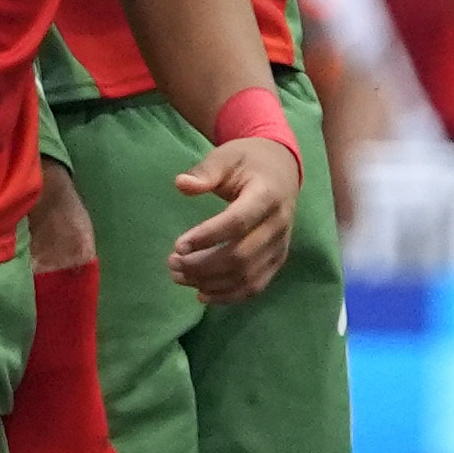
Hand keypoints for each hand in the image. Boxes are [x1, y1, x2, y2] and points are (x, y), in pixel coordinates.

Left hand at [168, 137, 297, 302]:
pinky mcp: (277, 259)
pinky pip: (256, 285)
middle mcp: (278, 224)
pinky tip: (202, 294)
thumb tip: (181, 184)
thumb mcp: (226, 157)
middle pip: (241, 256)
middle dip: (203, 266)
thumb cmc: (248, 161)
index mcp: (267, 195)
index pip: (237, 223)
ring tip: (179, 277)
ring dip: (211, 283)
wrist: (281, 169)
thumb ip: (205, 172)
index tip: (178, 245)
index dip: (207, 237)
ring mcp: (280, 245)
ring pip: (247, 276)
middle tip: (172, 263)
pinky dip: (230, 295)